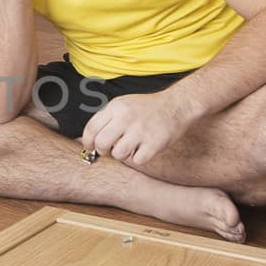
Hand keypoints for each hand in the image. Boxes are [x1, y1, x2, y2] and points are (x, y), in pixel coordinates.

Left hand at [81, 91, 195, 168]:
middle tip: (111, 149)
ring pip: (118, 154)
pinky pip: (136, 160)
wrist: (177, 104)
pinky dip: (138, 158)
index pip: (91, 128)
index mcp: (116, 107)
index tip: (91, 148)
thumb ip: (107, 119)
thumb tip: (89, 140)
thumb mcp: (124, 104)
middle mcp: (126, 117)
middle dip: (103, 151)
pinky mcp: (154, 143)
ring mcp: (140, 130)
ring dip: (122, 155)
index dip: (88, 142)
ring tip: (130, 148)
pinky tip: (143, 150)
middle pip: (101, 143)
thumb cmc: (147, 108)